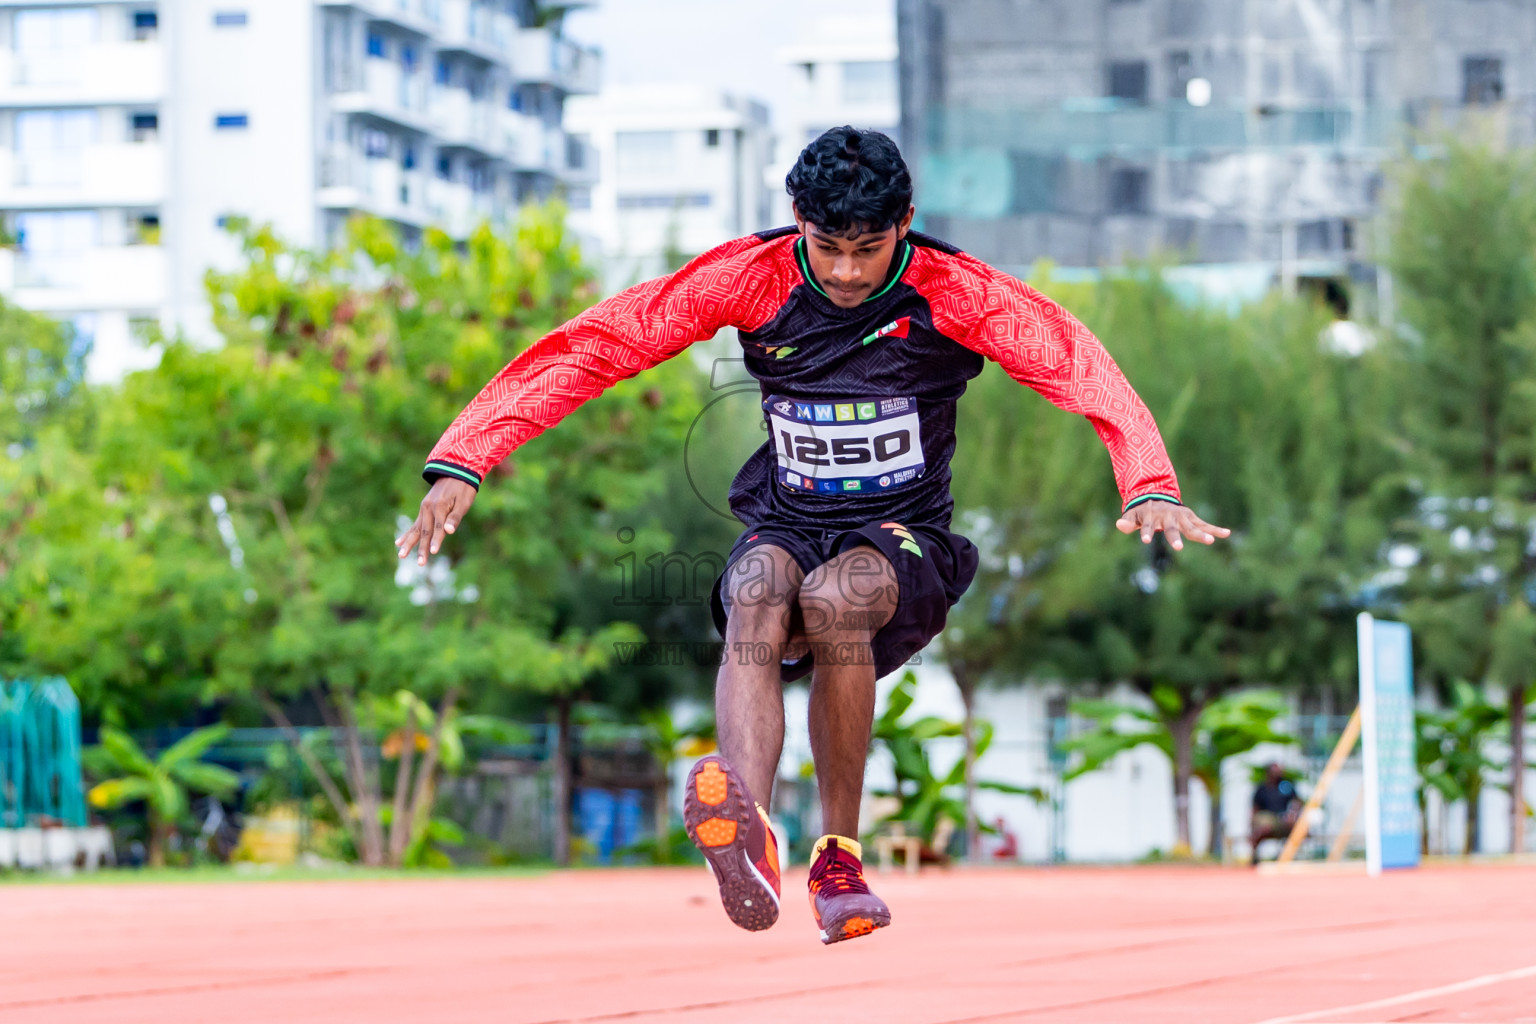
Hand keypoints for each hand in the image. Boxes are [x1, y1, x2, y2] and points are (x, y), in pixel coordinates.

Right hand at [396, 478, 477, 565]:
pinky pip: (414, 524)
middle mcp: (429, 508)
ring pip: (417, 529)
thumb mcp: (464, 501)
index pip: (438, 528)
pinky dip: (407, 534)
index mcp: (440, 506)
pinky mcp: (423, 509)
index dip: (437, 540)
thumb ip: (455, 517)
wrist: (455, 470)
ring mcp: (424, 508)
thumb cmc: (463, 488)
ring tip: (401, 555)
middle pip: (425, 531)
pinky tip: (398, 543)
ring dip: (410, 543)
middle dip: (422, 548)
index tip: (433, 552)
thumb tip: (449, 531)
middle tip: (420, 564)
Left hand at [1115, 499, 1229, 550]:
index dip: (1146, 533)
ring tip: (1210, 541)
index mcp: (1152, 516)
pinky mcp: (1190, 517)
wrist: (1156, 495)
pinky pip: (1204, 524)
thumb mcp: (1132, 515)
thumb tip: (1119, 525)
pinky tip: (1227, 534)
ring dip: (1201, 534)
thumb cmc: (1142, 511)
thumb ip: (1127, 522)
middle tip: (1179, 548)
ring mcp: (1181, 517)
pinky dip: (1215, 529)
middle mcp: (1168, 516)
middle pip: (1172, 528)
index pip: (1148, 526)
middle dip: (1175, 537)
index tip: (1146, 541)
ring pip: (1191, 526)